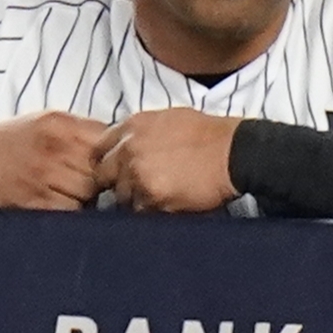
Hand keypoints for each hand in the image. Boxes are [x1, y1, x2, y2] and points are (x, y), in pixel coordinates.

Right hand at [0, 111, 110, 211]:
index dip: (112, 158)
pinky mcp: (35, 201)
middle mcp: (54, 147)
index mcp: (61, 125)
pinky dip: (70, 212)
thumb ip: (83, 130)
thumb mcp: (47, 121)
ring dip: (85, 199)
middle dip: (98, 181)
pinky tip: (57, 203)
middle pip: (102, 172)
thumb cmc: (15, 140)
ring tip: (68, 193)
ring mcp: (44, 175)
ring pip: (89, 195)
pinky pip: (71, 212)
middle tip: (85, 182)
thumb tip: (122, 146)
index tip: (106, 165)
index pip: (108, 143)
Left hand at [98, 108, 241, 213]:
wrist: (232, 152)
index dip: (104, 162)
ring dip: (133, 201)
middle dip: (115, 184)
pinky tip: (164, 209)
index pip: (99, 149)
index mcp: (131, 128)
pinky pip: (142, 211)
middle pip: (104, 175)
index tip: (111, 172)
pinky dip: (150, 213)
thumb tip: (130, 144)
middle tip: (131, 191)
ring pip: (122, 197)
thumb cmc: (207, 134)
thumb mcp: (167, 119)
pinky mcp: (154, 197)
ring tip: (152, 202)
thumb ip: (141, 132)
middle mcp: (128, 150)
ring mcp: (139, 175)